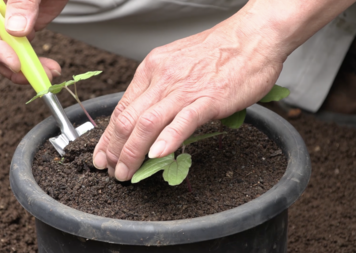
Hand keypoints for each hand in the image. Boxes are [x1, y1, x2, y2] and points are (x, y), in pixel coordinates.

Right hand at [0, 0, 67, 83]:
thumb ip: (22, 2)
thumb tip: (15, 30)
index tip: (15, 63)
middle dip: (11, 67)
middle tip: (34, 76)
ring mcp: (8, 24)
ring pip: (6, 57)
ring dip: (26, 71)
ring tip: (48, 74)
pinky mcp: (24, 30)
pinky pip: (23, 54)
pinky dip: (35, 65)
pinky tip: (49, 69)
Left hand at [92, 10, 287, 180]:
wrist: (251, 37)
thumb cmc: (217, 52)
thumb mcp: (175, 64)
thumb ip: (159, 89)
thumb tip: (147, 116)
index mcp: (152, 70)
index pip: (121, 108)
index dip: (109, 136)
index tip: (103, 154)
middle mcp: (161, 78)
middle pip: (127, 119)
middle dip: (115, 150)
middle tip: (112, 170)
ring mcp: (184, 89)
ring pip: (147, 123)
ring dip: (133, 152)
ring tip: (127, 173)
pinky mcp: (209, 98)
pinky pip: (184, 120)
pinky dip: (168, 139)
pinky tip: (157, 155)